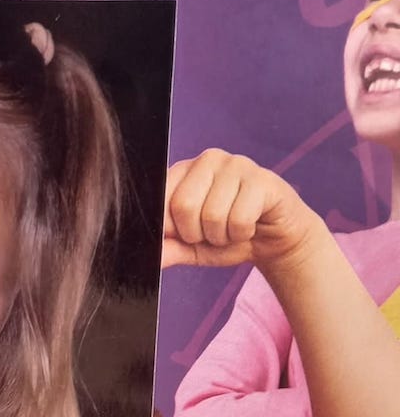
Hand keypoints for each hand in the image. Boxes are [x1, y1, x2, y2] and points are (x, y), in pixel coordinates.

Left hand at [162, 149, 318, 272]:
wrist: (272, 240)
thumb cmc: (226, 237)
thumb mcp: (189, 247)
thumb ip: (166, 249)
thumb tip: (145, 256)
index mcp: (182, 172)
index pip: (159, 201)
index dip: (170, 228)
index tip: (186, 234)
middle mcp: (207, 160)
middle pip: (183, 206)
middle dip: (196, 233)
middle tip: (212, 232)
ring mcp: (236, 164)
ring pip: (212, 215)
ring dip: (222, 236)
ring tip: (232, 229)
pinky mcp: (261, 178)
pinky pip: (239, 219)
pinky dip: (242, 234)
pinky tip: (250, 225)